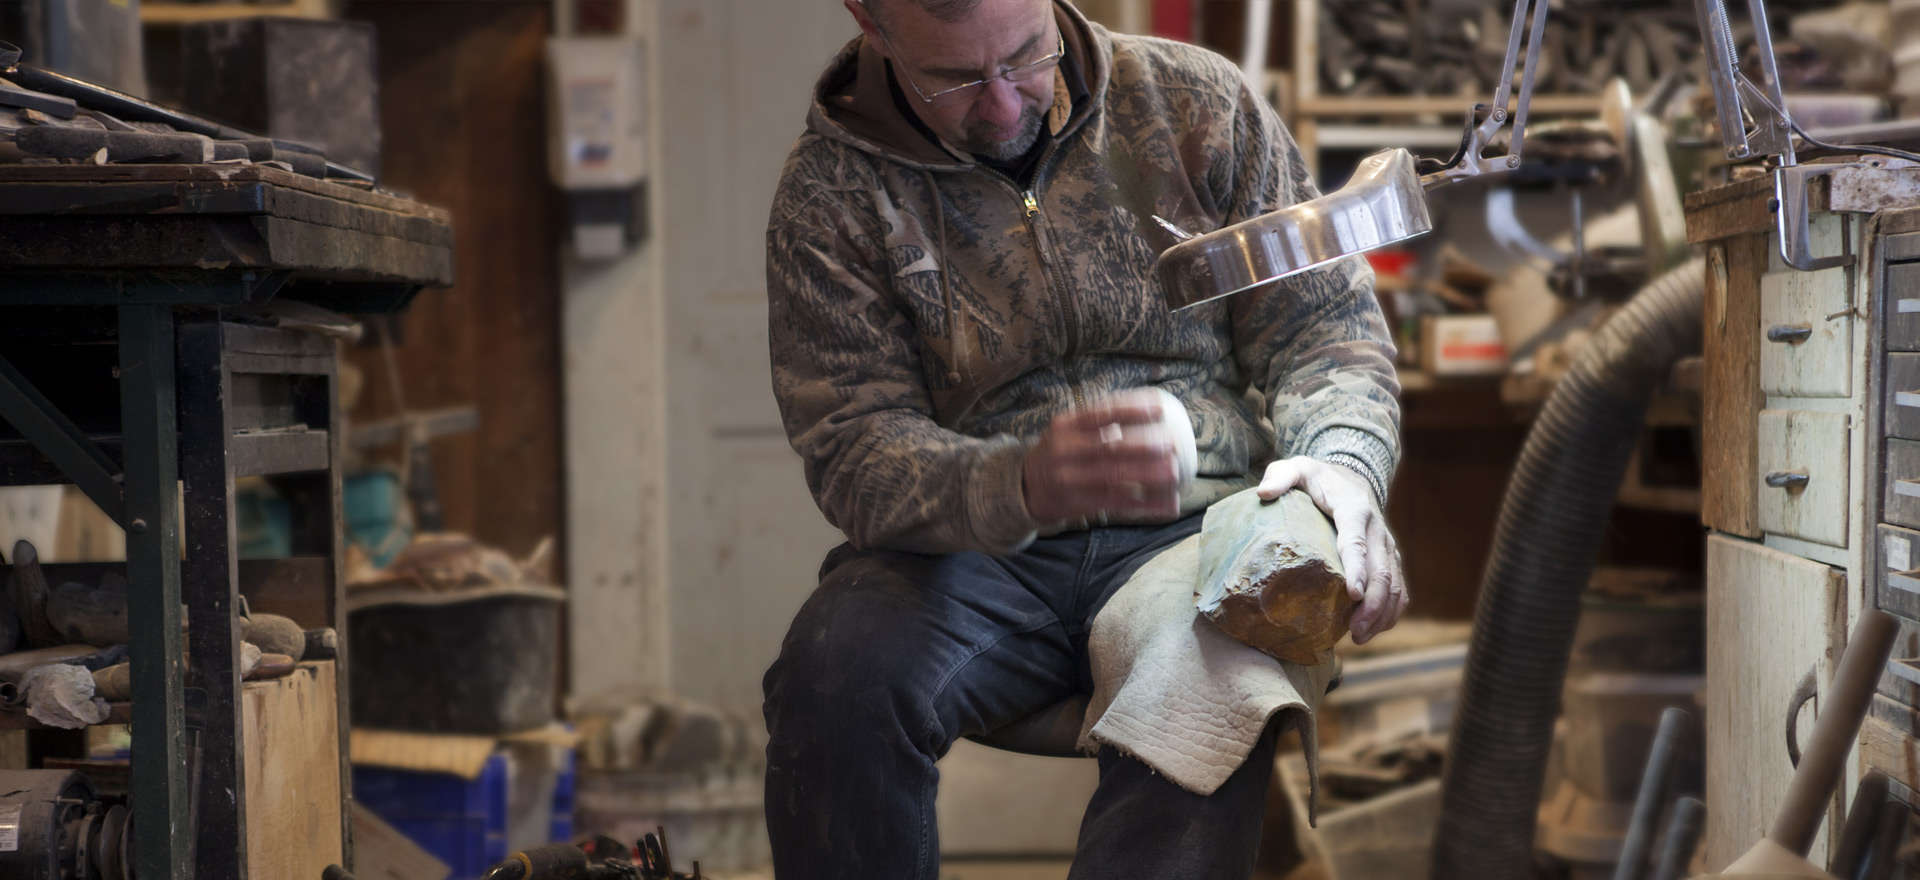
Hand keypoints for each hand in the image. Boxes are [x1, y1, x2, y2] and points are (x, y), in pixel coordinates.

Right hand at [1023, 388, 1197, 522]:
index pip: (1101, 413)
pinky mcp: (1076, 504)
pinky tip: (1165, 503)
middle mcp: (1065, 450)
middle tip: (1172, 444)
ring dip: (1146, 475)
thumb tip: (1146, 407)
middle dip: (1143, 445)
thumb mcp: (1068, 429)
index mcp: (1066, 425)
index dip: (1131, 410)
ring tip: (1174, 472)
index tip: (1160, 409)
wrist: (1024, 487)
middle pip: (1109, 447)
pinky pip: (1115, 503)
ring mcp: (1069, 479)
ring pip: (1113, 476)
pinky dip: (1143, 504)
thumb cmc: (1058, 453)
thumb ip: (1097, 420)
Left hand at [1256, 456, 1405, 643]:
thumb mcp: (1297, 468)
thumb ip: (1281, 476)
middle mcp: (1376, 529)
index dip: (1357, 568)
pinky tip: (1374, 630)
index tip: (1353, 594)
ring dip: (1382, 613)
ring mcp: (1387, 546)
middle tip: (1355, 632)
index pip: (1356, 541)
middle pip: (1382, 570)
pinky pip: (1399, 588)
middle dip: (1372, 604)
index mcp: (1353, 508)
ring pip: (1395, 583)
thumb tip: (1263, 492)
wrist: (1352, 477)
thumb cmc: (1318, 478)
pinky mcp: (1390, 558)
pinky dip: (1391, 611)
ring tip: (1360, 637)